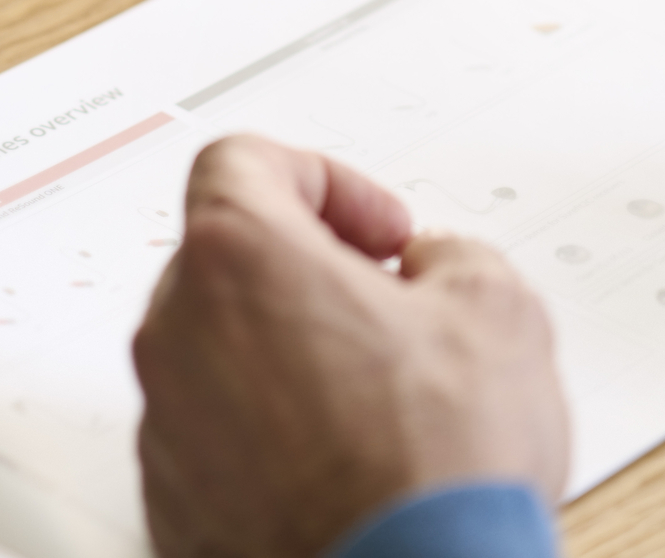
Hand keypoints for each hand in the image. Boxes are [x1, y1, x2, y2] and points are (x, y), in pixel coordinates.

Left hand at [131, 135, 568, 557]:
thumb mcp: (499, 313)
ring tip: (374, 401)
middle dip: (308, 271)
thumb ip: (455, 256)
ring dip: (286, 355)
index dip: (325, 181)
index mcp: (237, 258)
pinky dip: (266, 436)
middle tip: (386, 310)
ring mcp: (165, 424)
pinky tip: (342, 466)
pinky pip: (212, 438)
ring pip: (217, 353)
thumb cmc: (436, 470)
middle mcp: (176, 333)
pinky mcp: (171, 502)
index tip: (380, 231)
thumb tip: (437, 269)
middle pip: (225, 260)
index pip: (242, 161)